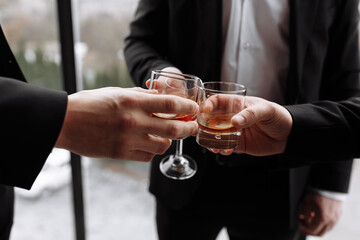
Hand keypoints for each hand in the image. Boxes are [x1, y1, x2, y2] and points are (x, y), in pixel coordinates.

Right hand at [55, 87, 197, 161]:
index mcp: (132, 102)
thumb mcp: (116, 92)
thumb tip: (159, 95)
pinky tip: (149, 144)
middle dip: (188, 128)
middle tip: (192, 127)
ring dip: (169, 141)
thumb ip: (140, 95)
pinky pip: (147, 156)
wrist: (65, 122)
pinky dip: (152, 150)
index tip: (193, 108)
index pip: (170, 106)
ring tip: (168, 136)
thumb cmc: (90, 103)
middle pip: (173, 129)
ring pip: (162, 145)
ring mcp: (127, 140)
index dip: (187, 107)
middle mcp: (133, 122)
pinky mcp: (120, 153)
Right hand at [208, 96, 292, 155]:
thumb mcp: (266, 110)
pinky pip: (224, 146)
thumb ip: (251, 114)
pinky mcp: (237, 144)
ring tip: (212, 145)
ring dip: (209, 139)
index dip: (207, 105)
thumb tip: (234, 121)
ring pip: (214, 134)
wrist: (289, 135)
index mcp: (237, 104)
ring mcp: (233, 131)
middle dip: (203, 125)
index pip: (216, 101)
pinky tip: (225, 150)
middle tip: (200, 131)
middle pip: (210, 119)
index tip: (203, 113)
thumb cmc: (278, 116)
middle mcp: (231, 117)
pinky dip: (220, 149)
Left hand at [299, 191, 342, 235]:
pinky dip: (324, 223)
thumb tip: (305, 220)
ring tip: (311, 217)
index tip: (301, 226)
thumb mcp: (307, 202)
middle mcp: (331, 220)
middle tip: (305, 224)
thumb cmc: (318, 191)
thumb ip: (306, 214)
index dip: (305, 229)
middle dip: (311, 230)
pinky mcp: (339, 214)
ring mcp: (336, 218)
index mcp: (323, 218)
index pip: (313, 230)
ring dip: (318, 226)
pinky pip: (331, 223)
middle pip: (320, 232)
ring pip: (326, 228)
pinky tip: (318, 215)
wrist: (329, 184)